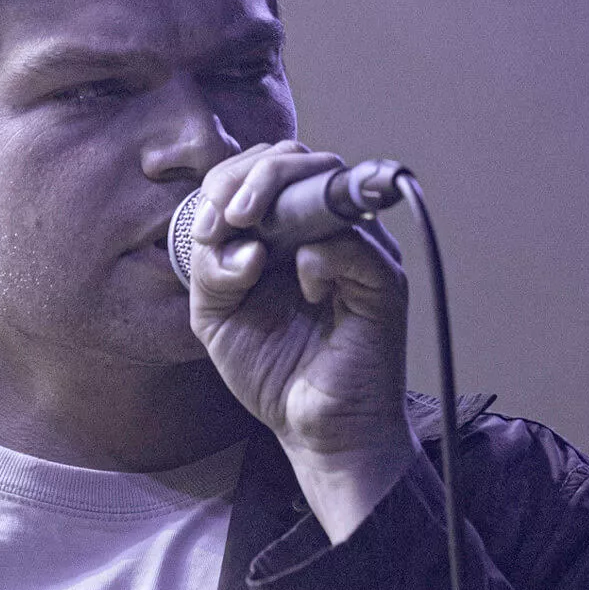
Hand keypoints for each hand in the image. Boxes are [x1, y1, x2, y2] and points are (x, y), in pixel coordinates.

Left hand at [188, 141, 420, 540]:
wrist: (316, 432)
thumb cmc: (275, 372)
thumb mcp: (217, 317)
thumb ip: (210, 270)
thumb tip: (238, 237)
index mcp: (289, 231)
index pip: (266, 169)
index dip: (229, 180)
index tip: (205, 228)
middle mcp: (329, 230)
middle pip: (299, 158)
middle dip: (249, 176)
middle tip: (224, 218)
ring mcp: (360, 250)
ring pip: (327, 181)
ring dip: (275, 195)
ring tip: (244, 227)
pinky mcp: (383, 281)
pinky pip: (351, 242)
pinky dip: (317, 254)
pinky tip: (303, 287)